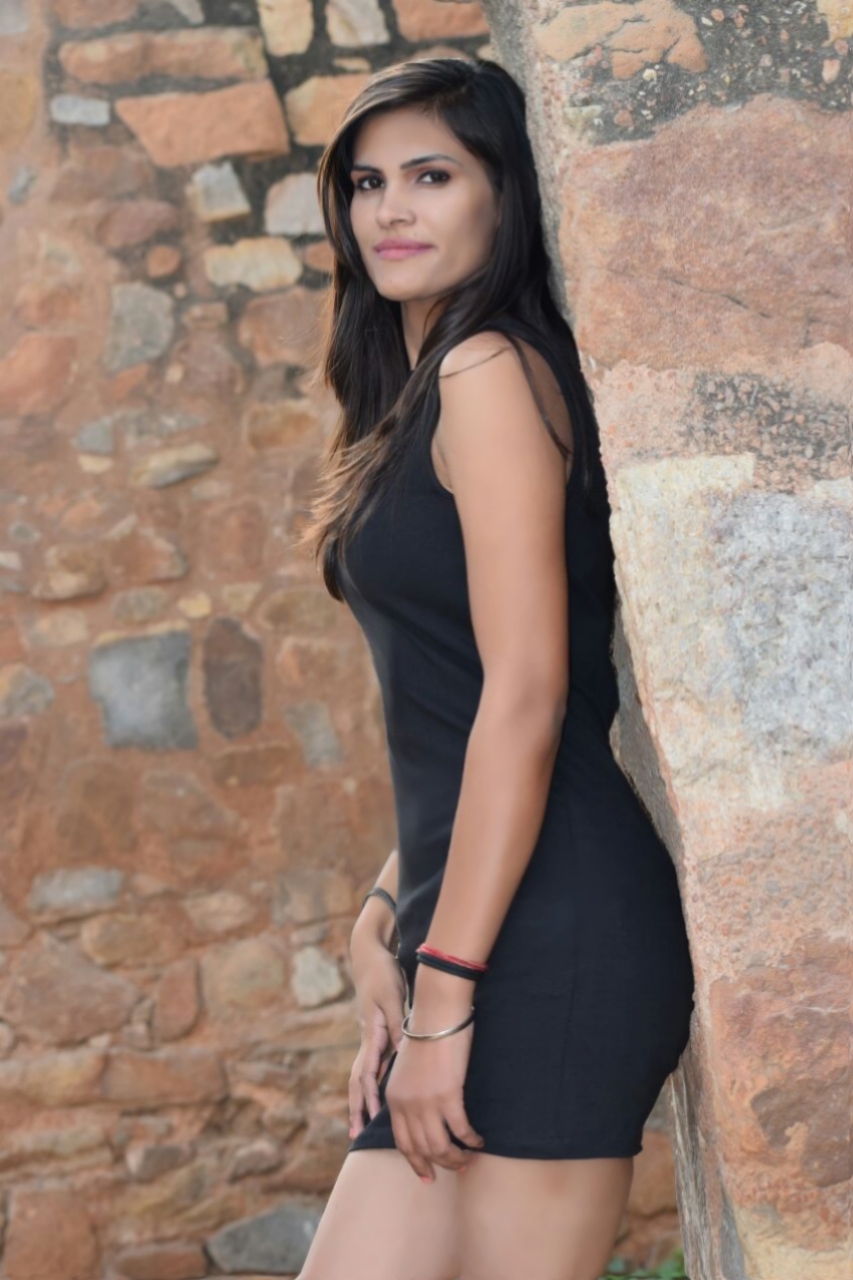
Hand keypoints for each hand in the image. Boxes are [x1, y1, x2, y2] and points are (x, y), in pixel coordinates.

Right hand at [348, 932, 406, 1139]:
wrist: (370, 958)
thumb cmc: (382, 975)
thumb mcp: (391, 998)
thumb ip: (395, 1025)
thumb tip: (401, 1054)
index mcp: (370, 1034)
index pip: (367, 1072)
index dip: (369, 1096)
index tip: (371, 1117)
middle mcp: (366, 1041)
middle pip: (358, 1081)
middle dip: (357, 1108)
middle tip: (354, 1135)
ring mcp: (369, 1039)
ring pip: (362, 1077)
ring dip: (361, 1101)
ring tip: (359, 1125)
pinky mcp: (375, 1035)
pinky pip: (371, 1067)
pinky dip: (371, 1086)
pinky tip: (375, 1098)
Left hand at [384, 991, 484, 1180]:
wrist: (436, 1015)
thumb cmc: (427, 1036)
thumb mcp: (406, 1069)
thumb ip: (408, 1093)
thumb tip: (420, 1114)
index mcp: (394, 1099)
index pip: (402, 1142)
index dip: (416, 1162)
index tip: (428, 1176)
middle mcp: (406, 1105)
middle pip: (422, 1149)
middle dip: (440, 1164)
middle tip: (456, 1169)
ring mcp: (426, 1102)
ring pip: (440, 1146)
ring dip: (456, 1157)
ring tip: (468, 1159)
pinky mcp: (448, 1095)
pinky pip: (461, 1130)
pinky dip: (471, 1140)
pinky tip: (479, 1142)